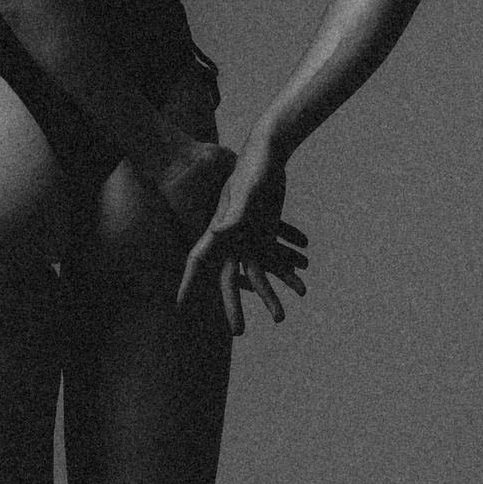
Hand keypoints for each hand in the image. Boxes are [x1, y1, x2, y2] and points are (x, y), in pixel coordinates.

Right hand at [164, 136, 309, 337]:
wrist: (269, 150)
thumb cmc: (253, 166)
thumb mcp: (246, 191)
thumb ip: (234, 213)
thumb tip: (219, 232)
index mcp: (219, 229)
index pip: (200, 260)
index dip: (189, 283)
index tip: (180, 304)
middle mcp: (231, 236)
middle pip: (230, 277)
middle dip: (234, 306)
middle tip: (239, 333)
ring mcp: (249, 234)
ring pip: (259, 270)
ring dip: (271, 292)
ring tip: (281, 318)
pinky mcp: (266, 228)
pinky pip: (277, 255)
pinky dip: (288, 267)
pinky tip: (302, 278)